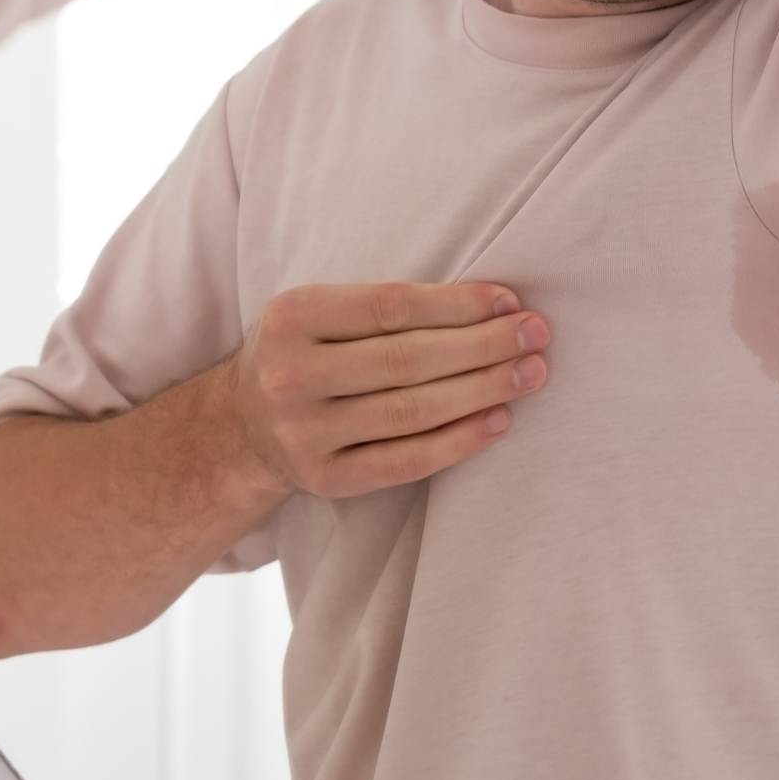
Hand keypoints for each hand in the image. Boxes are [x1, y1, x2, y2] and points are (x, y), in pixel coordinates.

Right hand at [230, 282, 551, 498]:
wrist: (242, 427)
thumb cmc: (304, 353)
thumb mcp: (319, 312)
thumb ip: (385, 307)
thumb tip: (495, 305)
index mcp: (292, 317)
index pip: (392, 307)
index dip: (458, 305)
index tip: (510, 300)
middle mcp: (292, 376)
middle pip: (407, 360)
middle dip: (483, 346)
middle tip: (536, 334)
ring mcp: (305, 433)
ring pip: (413, 411)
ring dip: (483, 390)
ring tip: (530, 373)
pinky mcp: (325, 479)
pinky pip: (406, 461)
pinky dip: (459, 441)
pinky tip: (499, 420)